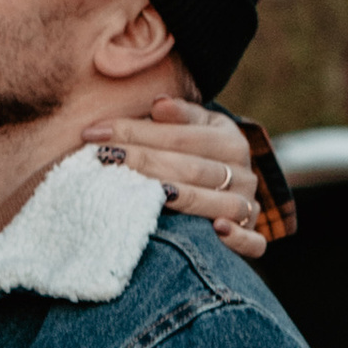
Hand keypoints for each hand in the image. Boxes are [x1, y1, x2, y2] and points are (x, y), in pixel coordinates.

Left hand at [78, 97, 268, 260]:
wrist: (226, 189)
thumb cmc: (196, 156)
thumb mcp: (192, 128)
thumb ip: (176, 116)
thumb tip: (159, 105)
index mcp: (230, 140)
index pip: (179, 136)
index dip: (136, 132)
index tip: (94, 134)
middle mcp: (244, 173)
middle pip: (191, 168)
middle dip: (144, 162)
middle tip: (104, 159)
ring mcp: (249, 206)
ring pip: (219, 203)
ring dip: (184, 200)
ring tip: (147, 195)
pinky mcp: (252, 237)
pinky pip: (253, 242)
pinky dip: (238, 239)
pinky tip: (216, 230)